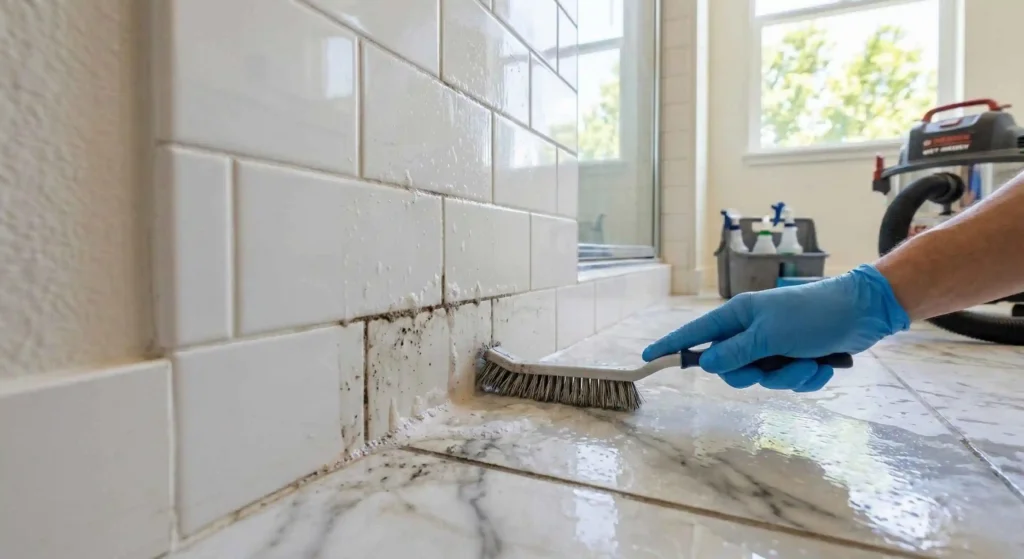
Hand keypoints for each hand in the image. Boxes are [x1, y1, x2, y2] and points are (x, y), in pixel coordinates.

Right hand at [642, 265, 909, 391]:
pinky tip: (822, 365)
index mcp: (739, 316)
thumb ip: (734, 352)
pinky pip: (789, 381)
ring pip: (763, 378)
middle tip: (766, 367)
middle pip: (730, 367)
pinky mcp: (797, 357)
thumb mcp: (768, 334)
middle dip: (751, 375)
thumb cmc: (811, 315)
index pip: (696, 333)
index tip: (649, 356)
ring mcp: (776, 345)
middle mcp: (753, 330)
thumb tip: (705, 364)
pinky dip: (807, 378)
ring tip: (808, 362)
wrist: (863, 313)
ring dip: (788, 376)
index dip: (672, 346)